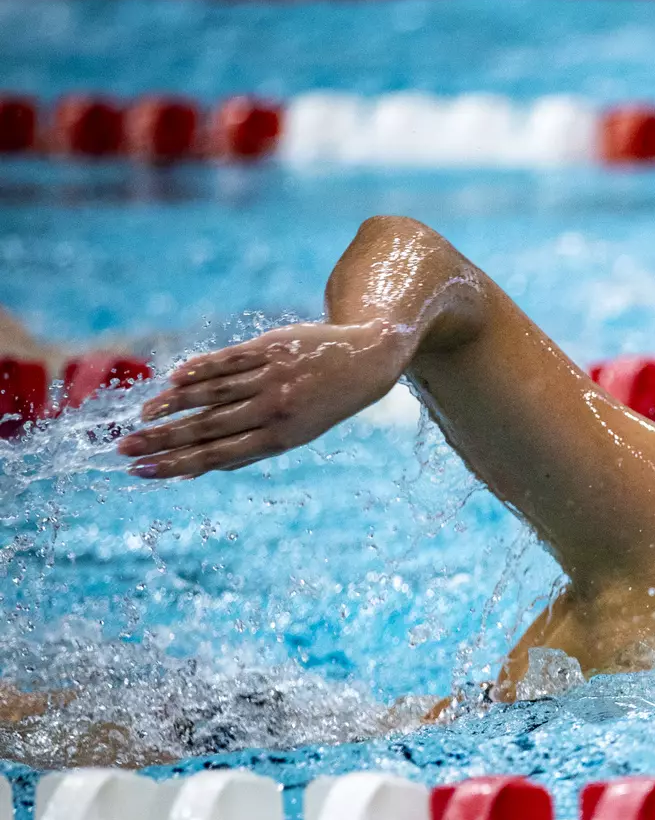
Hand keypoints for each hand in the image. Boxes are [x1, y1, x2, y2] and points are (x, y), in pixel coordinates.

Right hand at [117, 321, 405, 478]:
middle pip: (207, 427)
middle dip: (162, 440)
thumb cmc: (320, 404)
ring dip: (172, 405)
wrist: (365, 361)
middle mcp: (273, 408)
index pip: (216, 454)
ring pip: (214, 392)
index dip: (175, 464)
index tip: (140, 471)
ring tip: (142, 416)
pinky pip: (230, 359)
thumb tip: (196, 472)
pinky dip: (200, 369)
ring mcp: (272, 376)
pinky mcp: (270, 347)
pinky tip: (173, 378)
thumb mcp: (292, 435)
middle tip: (123, 449)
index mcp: (279, 437)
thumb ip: (245, 450)